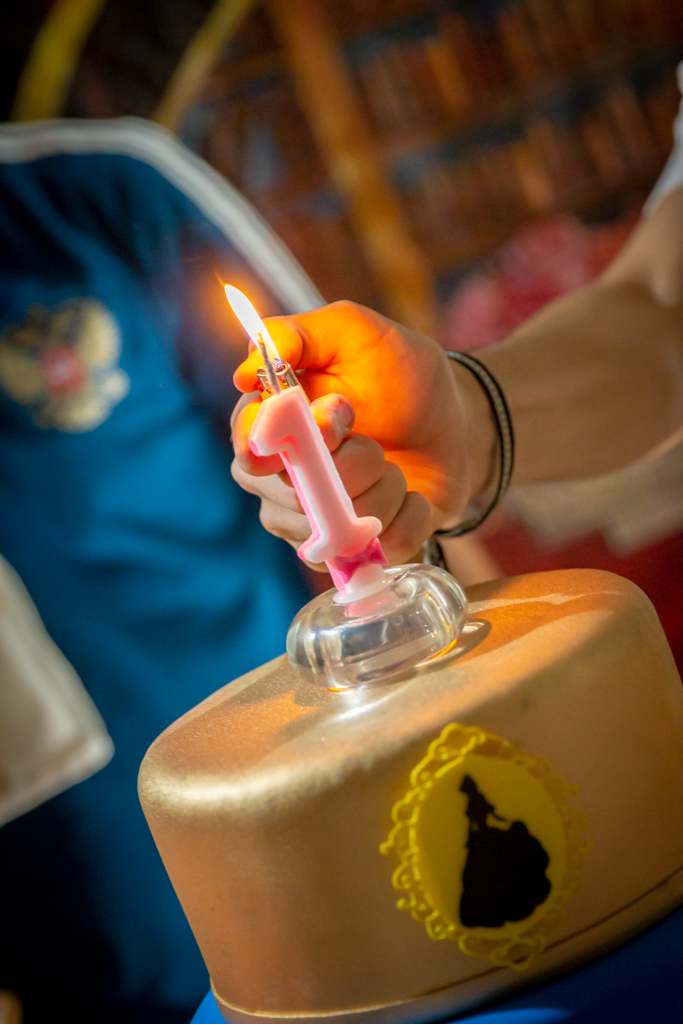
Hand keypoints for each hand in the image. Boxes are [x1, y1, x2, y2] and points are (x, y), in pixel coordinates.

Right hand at [230, 301, 493, 566]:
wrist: (456, 419)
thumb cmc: (398, 374)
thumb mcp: (353, 332)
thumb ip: (296, 335)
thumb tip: (244, 369)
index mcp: (269, 429)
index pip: (248, 453)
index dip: (288, 443)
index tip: (336, 419)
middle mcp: (281, 483)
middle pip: (295, 497)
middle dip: (351, 463)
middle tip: (374, 437)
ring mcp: (317, 523)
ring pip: (338, 527)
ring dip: (384, 487)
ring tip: (394, 463)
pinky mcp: (357, 551)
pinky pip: (379, 549)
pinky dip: (409, 516)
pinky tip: (413, 496)